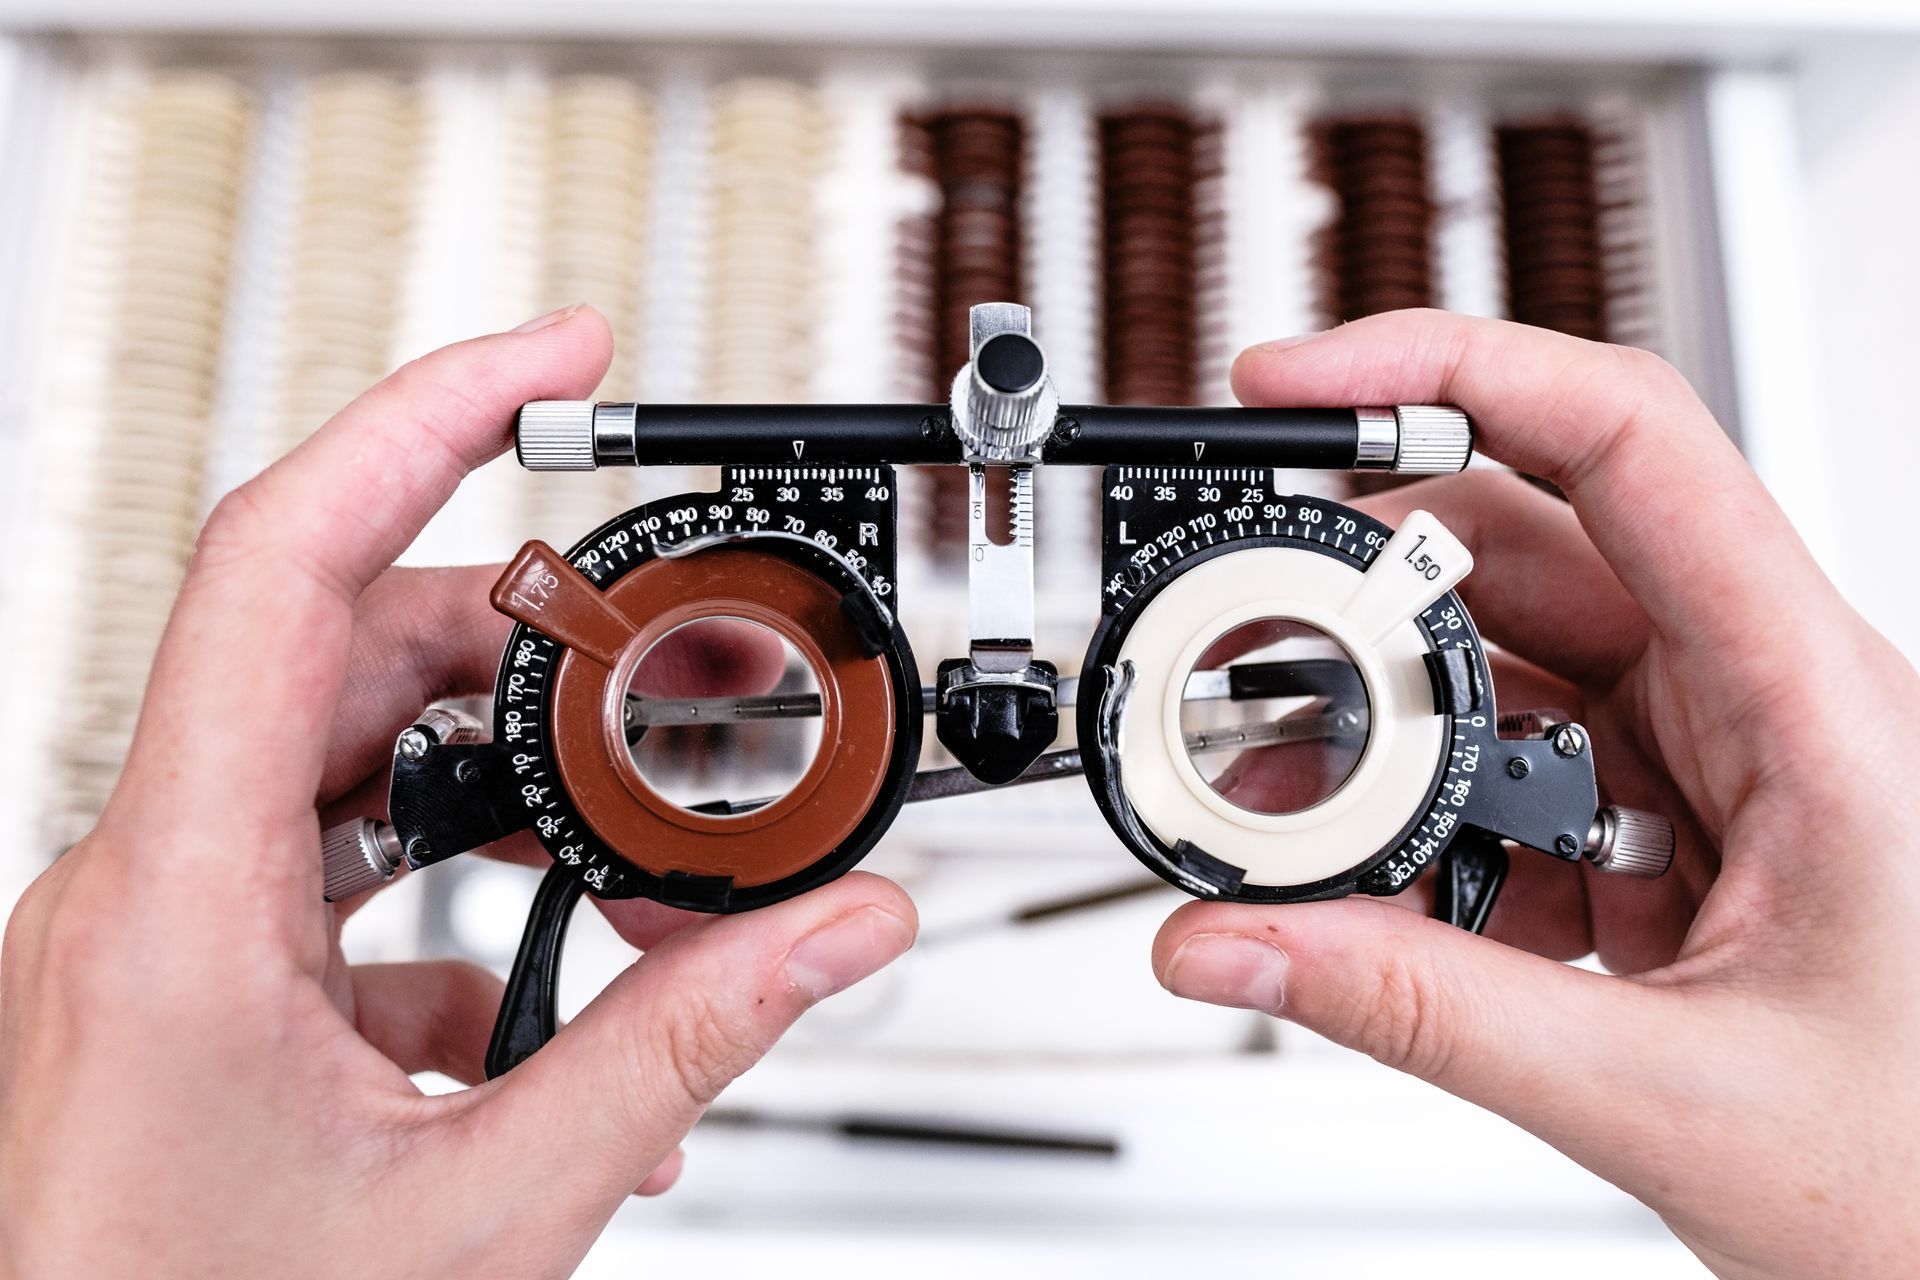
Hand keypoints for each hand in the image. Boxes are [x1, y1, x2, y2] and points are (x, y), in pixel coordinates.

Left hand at [0, 306, 916, 1277]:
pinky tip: (529, 998)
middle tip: (658, 674)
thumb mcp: (487, 1207)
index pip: (283, 560)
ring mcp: (149, 940)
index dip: (425, 418)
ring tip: (622, 867)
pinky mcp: (177, 991)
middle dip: (519, 645)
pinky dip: (438, 904)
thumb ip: (684, 1049)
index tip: (550, 360)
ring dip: (488, 792)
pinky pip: (315, 882)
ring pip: (330, 766)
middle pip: (337, 652)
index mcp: (182, 906)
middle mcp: (140, 891)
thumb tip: (833, 932)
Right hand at [1152, 310, 1919, 1278]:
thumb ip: (1420, 1013)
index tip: (1303, 380)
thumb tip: (1236, 937)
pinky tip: (1385, 895)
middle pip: (1532, 555)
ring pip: (1514, 671)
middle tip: (1245, 649)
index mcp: (1817, 705)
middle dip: (1365, 596)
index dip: (1451, 369)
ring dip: (1386, 732)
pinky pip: (1525, 775)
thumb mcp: (1666, 1096)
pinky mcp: (1680, 829)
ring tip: (1286, 807)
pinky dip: (1434, 825)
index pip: (1626, 443)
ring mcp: (1723, 763)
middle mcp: (1769, 701)